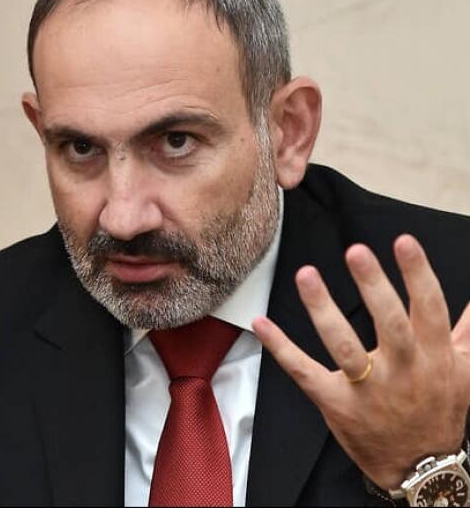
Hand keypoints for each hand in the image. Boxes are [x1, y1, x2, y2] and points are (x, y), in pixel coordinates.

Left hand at [253, 234, 469, 489]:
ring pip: (344, 345)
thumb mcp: (465, 370)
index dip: (417, 274)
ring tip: (306, 274)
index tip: (403, 242)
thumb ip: (468, 329)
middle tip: (356, 251)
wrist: (421, 468)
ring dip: (323, 309)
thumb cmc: (439, 410)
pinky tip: (261, 322)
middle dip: (373, 286)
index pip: (428, 308)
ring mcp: (367, 389)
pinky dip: (281, 347)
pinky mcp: (336, 402)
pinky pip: (304, 371)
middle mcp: (403, 370)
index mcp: (434, 356)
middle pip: (389, 323)